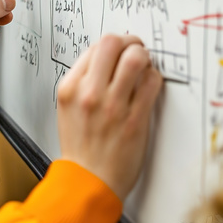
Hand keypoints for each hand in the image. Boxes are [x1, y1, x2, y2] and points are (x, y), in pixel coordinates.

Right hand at [57, 35, 162, 199]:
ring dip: (144, 57)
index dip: (113, 43)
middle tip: (136, 50)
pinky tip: (149, 85)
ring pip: (135, 58)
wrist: (88, 181)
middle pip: (113, 43)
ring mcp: (112, 106)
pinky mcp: (134, 120)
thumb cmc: (80, 147)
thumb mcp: (68, 108)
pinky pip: (151, 83)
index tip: (120, 49)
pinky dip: (154, 78)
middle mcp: (89, 93)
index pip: (95, 46)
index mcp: (70, 88)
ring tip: (144, 66)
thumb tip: (106, 58)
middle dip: (130, 41)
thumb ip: (83, 82)